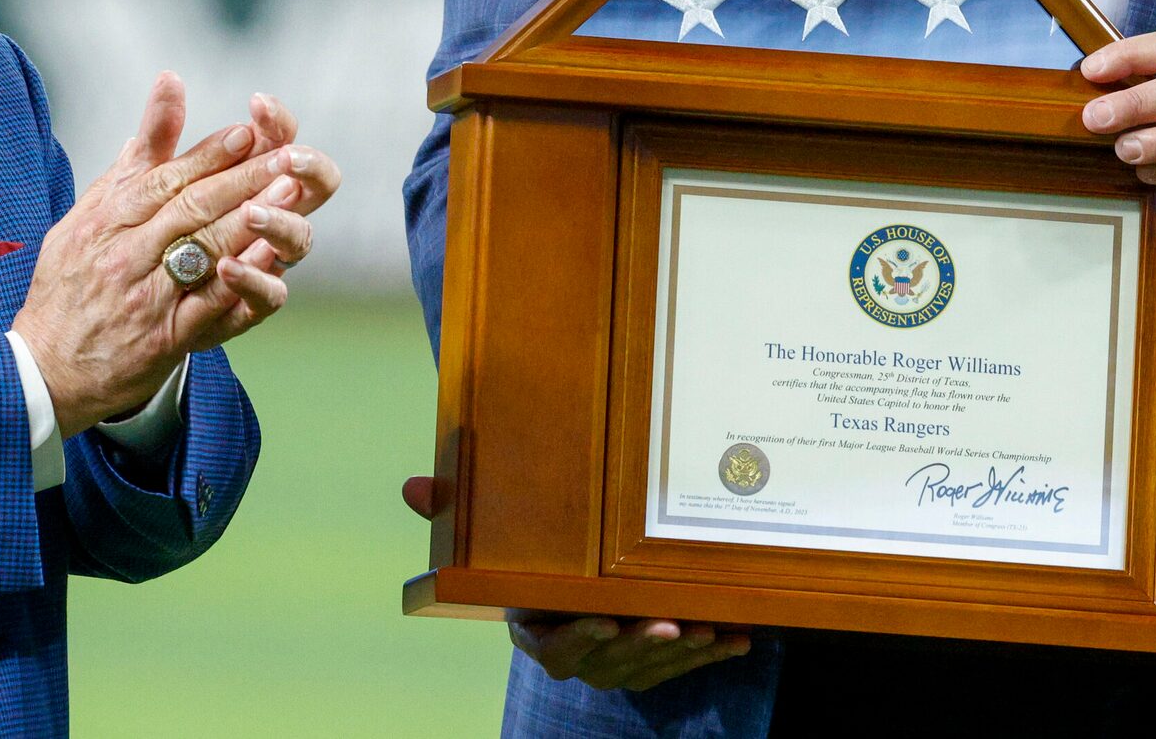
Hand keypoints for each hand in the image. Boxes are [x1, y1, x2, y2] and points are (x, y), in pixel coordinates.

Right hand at [11, 74, 341, 435]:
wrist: (44, 366)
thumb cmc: (71, 279)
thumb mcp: (90, 212)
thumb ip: (139, 155)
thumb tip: (170, 84)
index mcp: (105, 221)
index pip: (165, 180)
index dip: (209, 155)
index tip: (248, 132)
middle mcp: (123, 254)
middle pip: (191, 209)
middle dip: (244, 179)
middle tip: (287, 155)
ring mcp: (144, 298)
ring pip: (203, 251)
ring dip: (251, 220)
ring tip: (292, 194)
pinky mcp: (162, 339)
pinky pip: (206, 305)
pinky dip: (237, 281)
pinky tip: (268, 260)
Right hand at [399, 479, 750, 691]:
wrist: (559, 592)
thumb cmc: (522, 559)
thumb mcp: (485, 540)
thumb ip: (452, 516)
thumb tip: (413, 487)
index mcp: (536, 632)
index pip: (554, 646)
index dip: (578, 635)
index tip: (601, 616)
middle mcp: (577, 656)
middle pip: (610, 661)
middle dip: (642, 645)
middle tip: (671, 623)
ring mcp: (615, 664)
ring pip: (651, 667)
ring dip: (683, 653)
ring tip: (710, 629)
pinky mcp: (652, 663)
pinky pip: (685, 667)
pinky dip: (714, 654)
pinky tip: (742, 639)